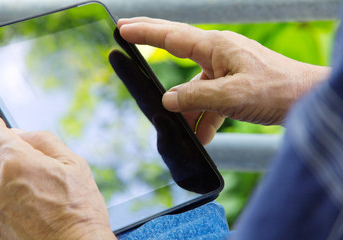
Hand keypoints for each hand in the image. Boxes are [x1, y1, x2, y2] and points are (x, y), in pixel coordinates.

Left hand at [0, 117, 115, 239]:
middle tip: (36, 172)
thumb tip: (17, 132)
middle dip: (9, 159)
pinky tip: (32, 214)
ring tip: (38, 198)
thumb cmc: (80, 208)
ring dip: (9, 184)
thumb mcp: (74, 164)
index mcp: (15, 163)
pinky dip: (8, 206)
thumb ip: (42, 140)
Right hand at [118, 17, 329, 143]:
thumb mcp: (232, 96)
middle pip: (178, 46)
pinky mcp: (233, 85)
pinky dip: (205, 117)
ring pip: (195, 85)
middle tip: (127, 36)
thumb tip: (167, 101)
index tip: (123, 28)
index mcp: (216, 47)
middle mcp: (219, 53)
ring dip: (187, 107)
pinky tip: (204, 136)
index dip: (145, 32)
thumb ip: (196, 98)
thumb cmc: (277, 90)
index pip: (173, 35)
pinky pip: (211, 100)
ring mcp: (226, 69)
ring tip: (183, 128)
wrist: (306, 99)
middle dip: (152, 42)